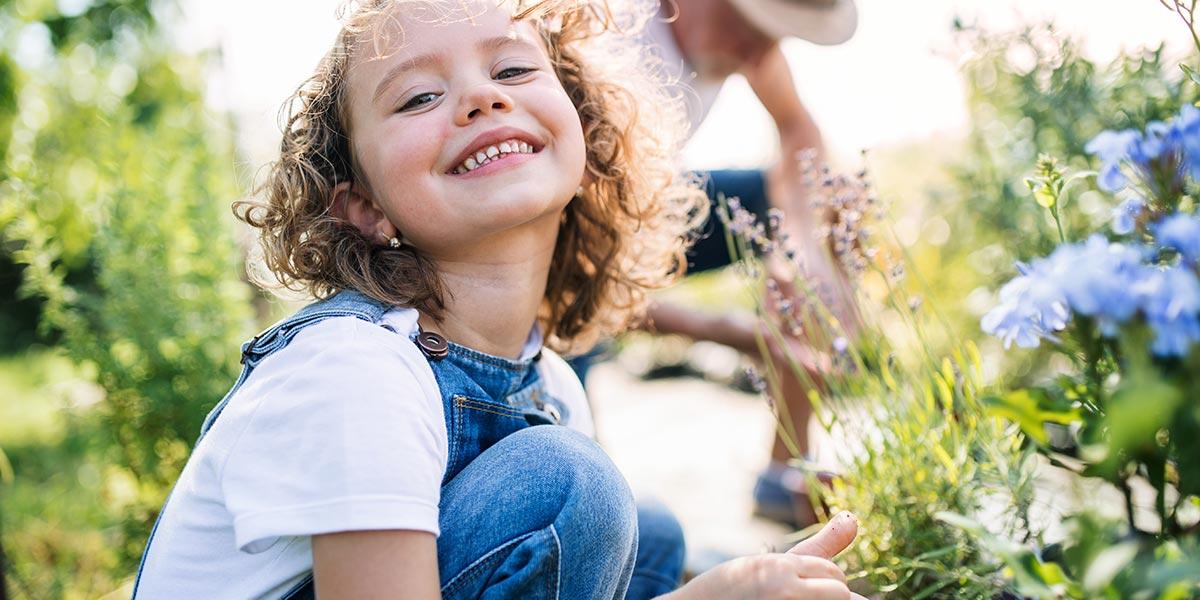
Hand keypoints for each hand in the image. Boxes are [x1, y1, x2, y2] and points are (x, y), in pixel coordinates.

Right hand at [665, 512, 865, 599]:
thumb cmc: (735, 588)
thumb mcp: (773, 564)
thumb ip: (819, 545)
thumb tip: (854, 518)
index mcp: (780, 568)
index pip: (830, 572)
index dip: (821, 580)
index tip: (799, 588)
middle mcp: (784, 591)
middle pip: (839, 593)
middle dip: (828, 595)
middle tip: (796, 595)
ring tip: (793, 598)